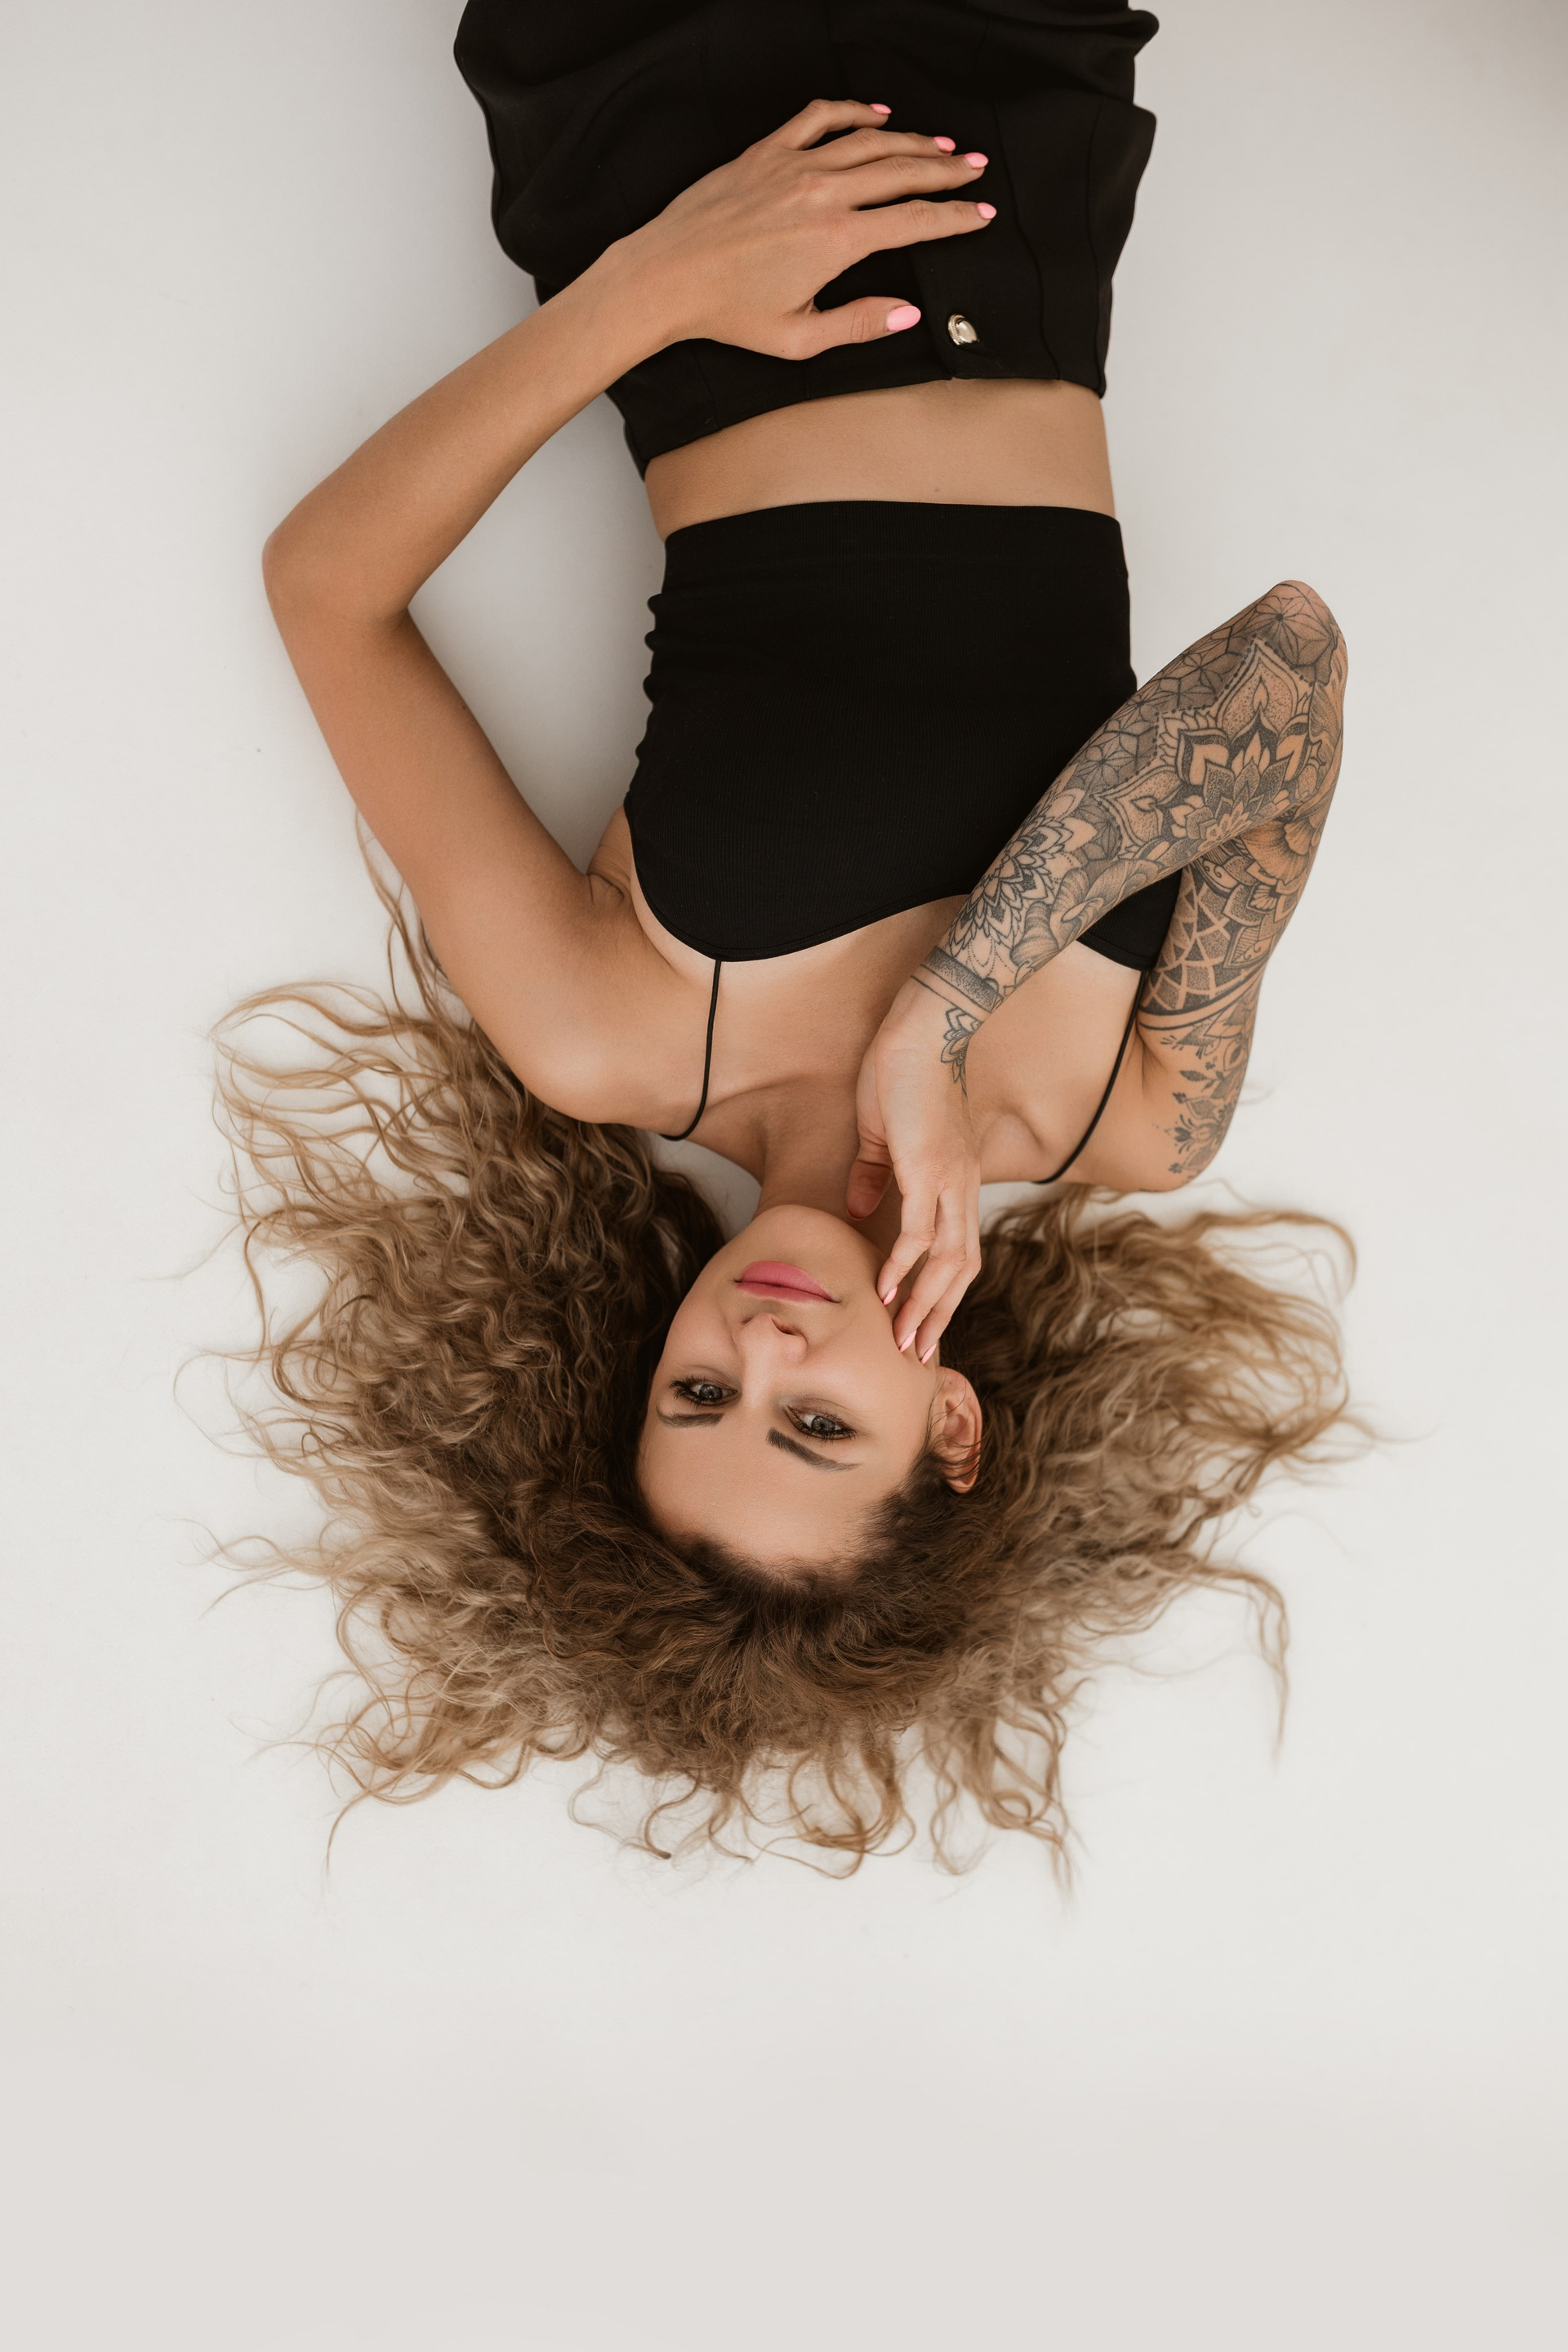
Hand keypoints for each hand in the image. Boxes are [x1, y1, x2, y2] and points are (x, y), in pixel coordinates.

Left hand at [618, 98, 993, 359]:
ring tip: (943, 146)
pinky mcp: (765, 152)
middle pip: (903, 171)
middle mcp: (821, 193)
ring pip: (869, 141)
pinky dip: (853, 113)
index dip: (955, 218)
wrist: (666, 276)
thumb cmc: (726, 313)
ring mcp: (793, 166)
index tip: (981, 215)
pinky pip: (819, 119)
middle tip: (977, 169)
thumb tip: (907, 314)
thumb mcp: (799, 337)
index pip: (914, 221)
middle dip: (947, 171)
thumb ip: (858, 323)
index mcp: (837, 240)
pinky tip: (877, 115)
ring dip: (913, 141)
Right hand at [847, 980, 982, 1360]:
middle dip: (939, 1315)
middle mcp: (962, 1188)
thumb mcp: (884, 1132)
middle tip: (916, 1354)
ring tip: (902, 1340)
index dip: (942, 1292)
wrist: (922, 1027)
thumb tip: (861, 1208)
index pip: (958, 1251)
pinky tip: (885, 1292)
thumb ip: (876, 1173)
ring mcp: (949, 1180)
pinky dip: (904, 1266)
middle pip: (962, 1269)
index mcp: (955, 1181)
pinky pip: (918, 1233)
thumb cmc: (902, 1070)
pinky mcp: (928, 1170)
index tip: (921, 1325)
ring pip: (948, 1261)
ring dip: (925, 1304)